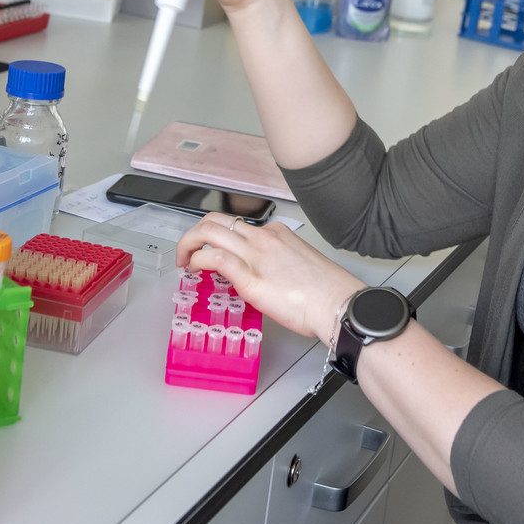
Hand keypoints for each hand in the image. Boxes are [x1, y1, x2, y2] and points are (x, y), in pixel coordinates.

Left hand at [176, 212, 364, 344]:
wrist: (338, 304)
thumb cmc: (327, 292)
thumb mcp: (300, 265)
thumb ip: (278, 264)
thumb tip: (265, 276)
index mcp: (277, 234)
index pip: (238, 225)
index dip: (219, 237)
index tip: (213, 251)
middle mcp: (263, 238)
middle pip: (215, 219)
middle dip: (194, 233)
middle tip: (188, 251)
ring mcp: (255, 255)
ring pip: (208, 230)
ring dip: (188, 243)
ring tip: (185, 260)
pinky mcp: (250, 277)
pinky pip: (214, 257)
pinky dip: (197, 260)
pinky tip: (195, 270)